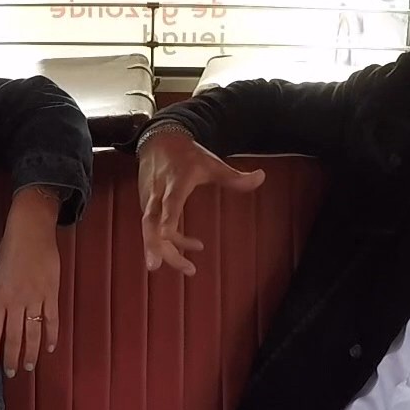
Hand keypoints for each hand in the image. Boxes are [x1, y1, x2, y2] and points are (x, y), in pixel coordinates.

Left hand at [0, 186, 61, 375]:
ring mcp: (36, 299)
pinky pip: (52, 319)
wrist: (31, 230)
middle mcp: (16, 302)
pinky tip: (51, 348)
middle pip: (13, 337)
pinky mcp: (52, 294)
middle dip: (11, 358)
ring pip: (33, 333)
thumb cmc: (9, 251)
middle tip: (11, 373)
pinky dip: (52, 335)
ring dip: (31, 352)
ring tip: (28, 366)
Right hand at [137, 129, 264, 274]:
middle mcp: (158, 193)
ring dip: (162, 252)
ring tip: (188, 269)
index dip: (167, 217)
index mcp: (176, 181)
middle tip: (156, 267)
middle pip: (151, 223)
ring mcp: (150, 201)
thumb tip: (261, 177)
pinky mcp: (148, 208)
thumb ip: (234, 176)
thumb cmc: (187, 155)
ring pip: (150, 231)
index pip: (170, 201)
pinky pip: (154, 230)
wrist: (159, 141)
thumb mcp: (212, 164)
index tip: (165, 233)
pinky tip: (186, 252)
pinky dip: (167, 244)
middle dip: (153, 245)